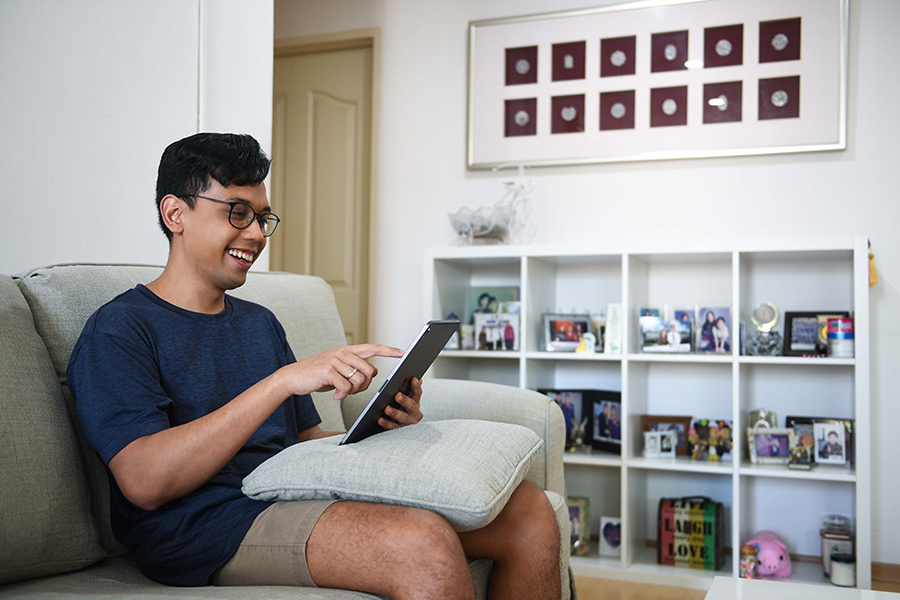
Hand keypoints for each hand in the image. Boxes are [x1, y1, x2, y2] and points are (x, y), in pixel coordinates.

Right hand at [284, 343, 403, 400]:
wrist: (293, 377)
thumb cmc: (318, 375)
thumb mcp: (337, 368)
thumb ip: (353, 368)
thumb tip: (372, 374)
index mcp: (346, 350)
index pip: (372, 347)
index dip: (388, 350)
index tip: (402, 352)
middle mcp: (342, 353)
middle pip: (369, 370)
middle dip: (365, 385)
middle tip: (352, 390)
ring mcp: (334, 360)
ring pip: (359, 380)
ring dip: (353, 391)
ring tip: (341, 393)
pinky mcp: (327, 371)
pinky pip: (346, 387)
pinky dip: (342, 395)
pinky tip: (335, 396)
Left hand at [379, 377, 423, 429]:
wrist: (401, 431)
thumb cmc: (402, 409)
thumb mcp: (408, 399)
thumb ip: (411, 389)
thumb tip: (417, 379)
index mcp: (416, 402)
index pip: (418, 393)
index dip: (416, 386)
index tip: (413, 379)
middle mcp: (414, 413)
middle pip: (411, 405)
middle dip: (404, 400)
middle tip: (397, 396)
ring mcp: (408, 423)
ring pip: (403, 418)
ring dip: (395, 413)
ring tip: (387, 409)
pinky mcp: (399, 431)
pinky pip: (393, 427)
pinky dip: (387, 423)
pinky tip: (380, 419)